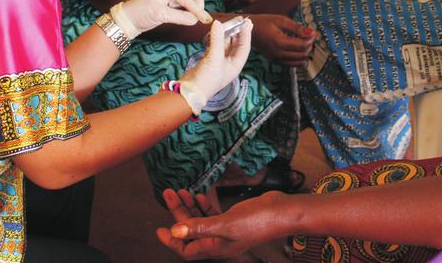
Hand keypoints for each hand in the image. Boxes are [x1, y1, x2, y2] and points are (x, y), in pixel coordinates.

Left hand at [110, 0, 211, 36]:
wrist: (127, 19)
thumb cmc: (141, 14)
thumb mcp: (161, 15)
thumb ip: (181, 17)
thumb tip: (196, 20)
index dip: (199, 10)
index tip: (207, 20)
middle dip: (198, 6)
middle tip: (199, 19)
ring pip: (190, 1)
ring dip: (194, 10)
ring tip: (192, 20)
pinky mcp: (170, 5)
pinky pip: (184, 7)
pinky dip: (188, 12)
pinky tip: (187, 19)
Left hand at [157, 189, 289, 259]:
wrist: (282, 212)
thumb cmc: (258, 221)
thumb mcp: (225, 224)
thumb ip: (200, 227)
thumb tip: (175, 231)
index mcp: (216, 248)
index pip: (186, 249)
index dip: (171, 240)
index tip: (159, 229)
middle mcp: (219, 242)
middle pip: (191, 231)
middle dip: (178, 214)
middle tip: (169, 194)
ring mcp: (227, 231)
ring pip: (201, 221)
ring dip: (190, 207)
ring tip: (180, 191)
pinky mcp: (234, 220)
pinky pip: (213, 215)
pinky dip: (205, 206)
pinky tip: (200, 196)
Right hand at [180, 18, 252, 99]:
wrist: (190, 91)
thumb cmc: (206, 80)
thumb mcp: (214, 58)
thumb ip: (216, 39)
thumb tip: (218, 23)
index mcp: (236, 65)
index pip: (244, 47)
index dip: (246, 34)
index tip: (246, 22)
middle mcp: (229, 64)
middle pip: (236, 45)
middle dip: (237, 33)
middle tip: (240, 20)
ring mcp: (219, 62)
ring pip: (224, 45)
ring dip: (225, 35)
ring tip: (226, 24)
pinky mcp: (208, 61)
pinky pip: (214, 47)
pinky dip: (214, 39)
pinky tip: (214, 32)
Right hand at [250, 14, 316, 65]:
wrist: (249, 30)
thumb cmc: (264, 22)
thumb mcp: (281, 20)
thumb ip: (297, 28)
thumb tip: (312, 33)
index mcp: (280, 42)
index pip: (303, 45)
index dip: (311, 39)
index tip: (313, 32)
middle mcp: (278, 53)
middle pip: (302, 55)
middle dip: (309, 46)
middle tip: (309, 37)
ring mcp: (276, 59)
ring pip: (298, 62)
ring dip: (304, 54)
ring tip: (304, 43)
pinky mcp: (274, 61)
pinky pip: (290, 64)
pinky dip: (297, 59)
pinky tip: (299, 51)